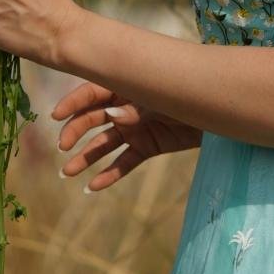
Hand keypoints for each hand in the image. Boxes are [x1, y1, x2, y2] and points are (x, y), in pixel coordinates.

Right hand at [50, 78, 201, 190]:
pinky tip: (93, 187)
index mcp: (123, 87)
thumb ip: (135, 109)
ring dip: (85, 158)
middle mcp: (123, 108)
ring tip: (67, 172)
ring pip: (104, 145)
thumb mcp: (159, 98)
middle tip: (63, 147)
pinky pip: (124, 162)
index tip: (56, 116)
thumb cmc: (186, 94)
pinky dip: (110, 175)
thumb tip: (111, 117)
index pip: (90, 93)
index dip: (72, 104)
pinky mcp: (146, 147)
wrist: (217, 110)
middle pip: (92, 120)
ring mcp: (134, 129)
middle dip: (75, 133)